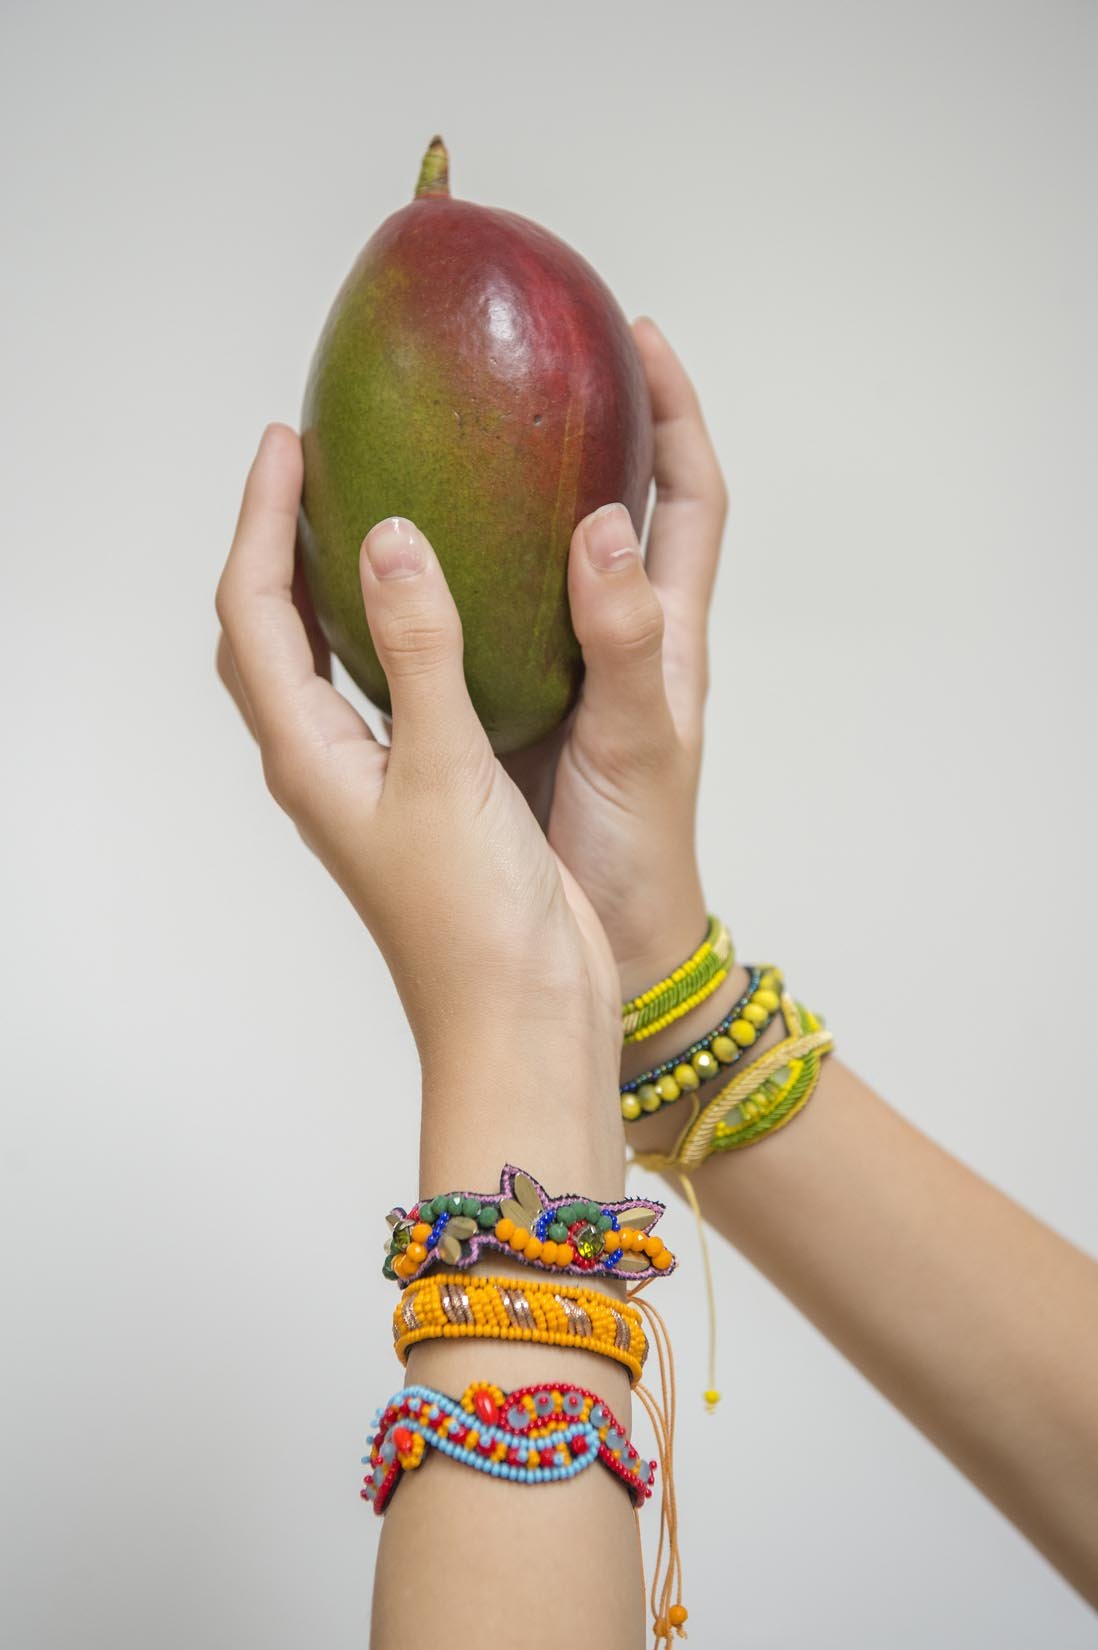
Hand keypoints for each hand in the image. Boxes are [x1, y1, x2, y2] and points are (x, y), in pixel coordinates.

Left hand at [214, 426, 620, 1109]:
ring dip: (321, 583)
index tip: (285, 442)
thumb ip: (418, 653)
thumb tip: (386, 538)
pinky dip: (389, 630)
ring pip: (319, 660)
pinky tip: (442, 609)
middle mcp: (324, 763)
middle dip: (273, 542)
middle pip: (266, 632)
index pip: (252, 612)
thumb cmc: (474, 924)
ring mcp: (370, 780)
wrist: (520, 1017)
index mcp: (309, 756)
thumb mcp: (446, 772)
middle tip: (305, 465)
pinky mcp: (424, 792)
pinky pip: (383, 689)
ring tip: (358, 512)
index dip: (259, 519)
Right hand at [502, 318, 728, 997]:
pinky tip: (404, 550)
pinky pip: (484, 616)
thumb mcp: (641, 742)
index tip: (635, 335)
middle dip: (592, 421)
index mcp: (667, 635)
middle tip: (531, 358)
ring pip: (543, 554)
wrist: (616, 946)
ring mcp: (564, 670)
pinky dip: (455, 570)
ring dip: (515, 486)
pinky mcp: (511, 706)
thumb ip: (624, 640)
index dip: (673, 411)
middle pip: (620, 502)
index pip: (688, 497)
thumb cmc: (639, 852)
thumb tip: (599, 523)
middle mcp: (621, 637)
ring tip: (454, 426)